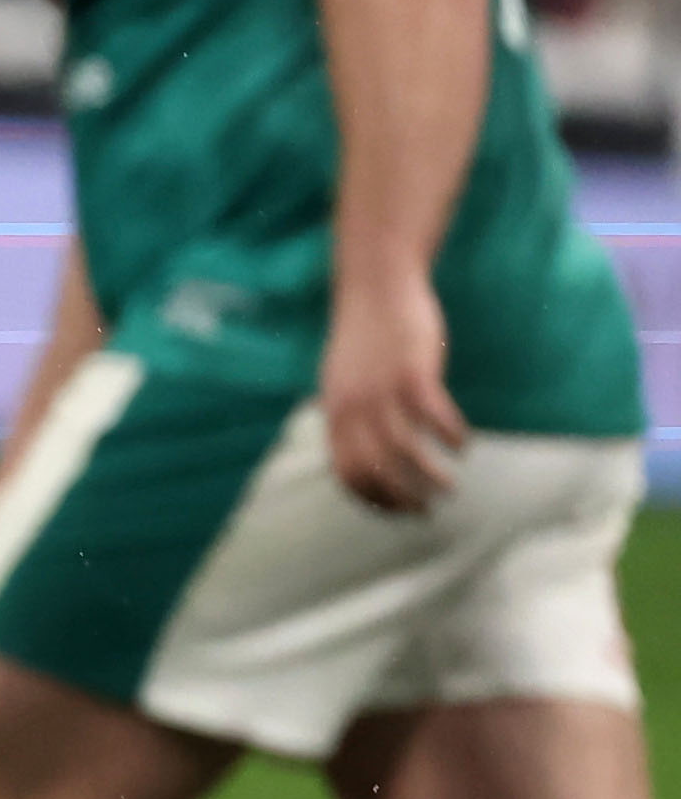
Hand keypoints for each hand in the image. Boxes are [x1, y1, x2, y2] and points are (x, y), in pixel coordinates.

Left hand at [318, 270, 469, 514]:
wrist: (376, 285)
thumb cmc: (366, 335)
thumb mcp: (344, 380)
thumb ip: (349, 414)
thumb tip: (359, 449)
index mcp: (335, 412)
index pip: (347, 472)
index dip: (373, 499)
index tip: (397, 512)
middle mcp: (353, 407)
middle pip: (376, 470)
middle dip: (402, 498)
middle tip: (426, 510)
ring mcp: (382, 391)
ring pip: (405, 450)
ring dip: (429, 476)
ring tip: (449, 488)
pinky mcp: (414, 373)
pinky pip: (435, 417)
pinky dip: (451, 436)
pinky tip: (463, 445)